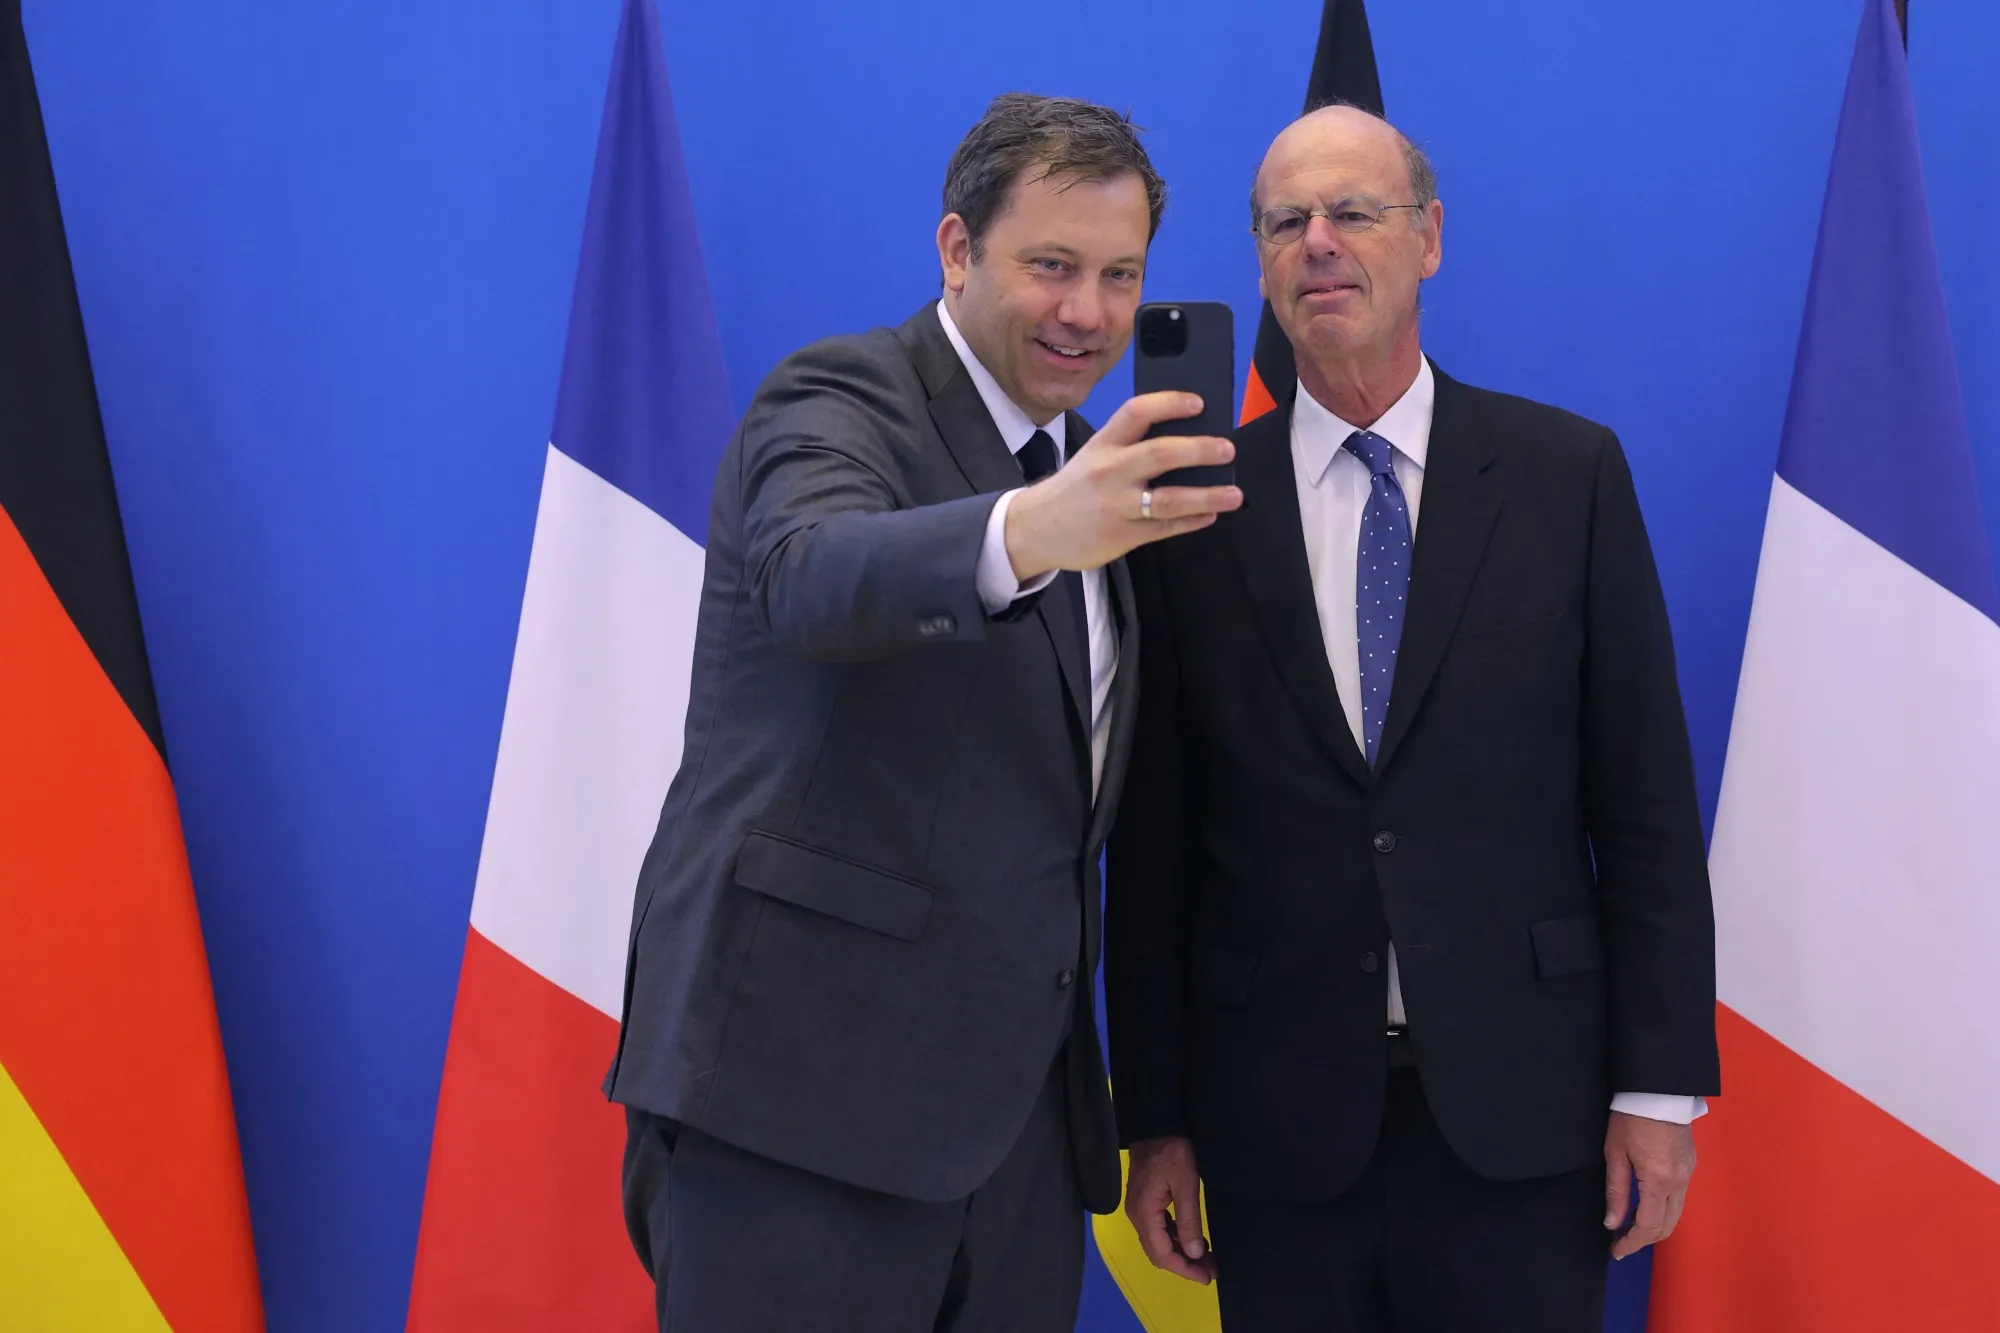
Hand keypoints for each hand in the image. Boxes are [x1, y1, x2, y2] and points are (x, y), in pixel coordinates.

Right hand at [1004, 392, 1241, 579]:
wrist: (1035, 529)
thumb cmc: (1075, 488)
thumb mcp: (1093, 457)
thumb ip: (1130, 447)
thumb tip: (1187, 439)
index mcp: (1103, 444)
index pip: (1137, 413)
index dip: (1170, 404)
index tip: (1199, 403)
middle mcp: (1109, 472)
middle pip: (1160, 454)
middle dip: (1199, 450)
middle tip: (1227, 449)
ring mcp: (1116, 506)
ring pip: (1169, 499)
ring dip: (1207, 495)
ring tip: (1235, 494)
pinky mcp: (1121, 536)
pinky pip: (1165, 528)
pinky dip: (1191, 521)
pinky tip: (1210, 516)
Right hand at [1125, 1135, 1216, 1283]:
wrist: (1155, 1124)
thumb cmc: (1172, 1151)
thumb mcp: (1186, 1185)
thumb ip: (1189, 1221)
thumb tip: (1195, 1254)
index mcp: (1144, 1214)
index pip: (1162, 1254)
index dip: (1184, 1269)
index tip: (1207, 1276)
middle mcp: (1137, 1216)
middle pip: (1158, 1251)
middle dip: (1184, 1264)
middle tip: (1211, 1270)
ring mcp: (1139, 1208)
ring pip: (1158, 1241)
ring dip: (1181, 1252)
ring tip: (1207, 1258)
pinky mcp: (1145, 1201)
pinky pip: (1158, 1228)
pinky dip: (1175, 1237)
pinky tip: (1193, 1238)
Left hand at [1604, 1111, 1696, 1258]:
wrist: (1658, 1089)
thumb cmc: (1631, 1117)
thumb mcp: (1615, 1153)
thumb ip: (1616, 1191)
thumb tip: (1612, 1223)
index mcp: (1658, 1180)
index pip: (1647, 1226)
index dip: (1631, 1243)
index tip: (1615, 1251)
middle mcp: (1679, 1182)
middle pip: (1666, 1226)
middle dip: (1644, 1240)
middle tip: (1620, 1243)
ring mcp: (1688, 1174)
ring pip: (1676, 1214)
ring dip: (1655, 1226)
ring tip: (1630, 1228)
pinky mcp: (1690, 1166)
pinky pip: (1679, 1199)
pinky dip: (1664, 1211)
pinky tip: (1646, 1207)